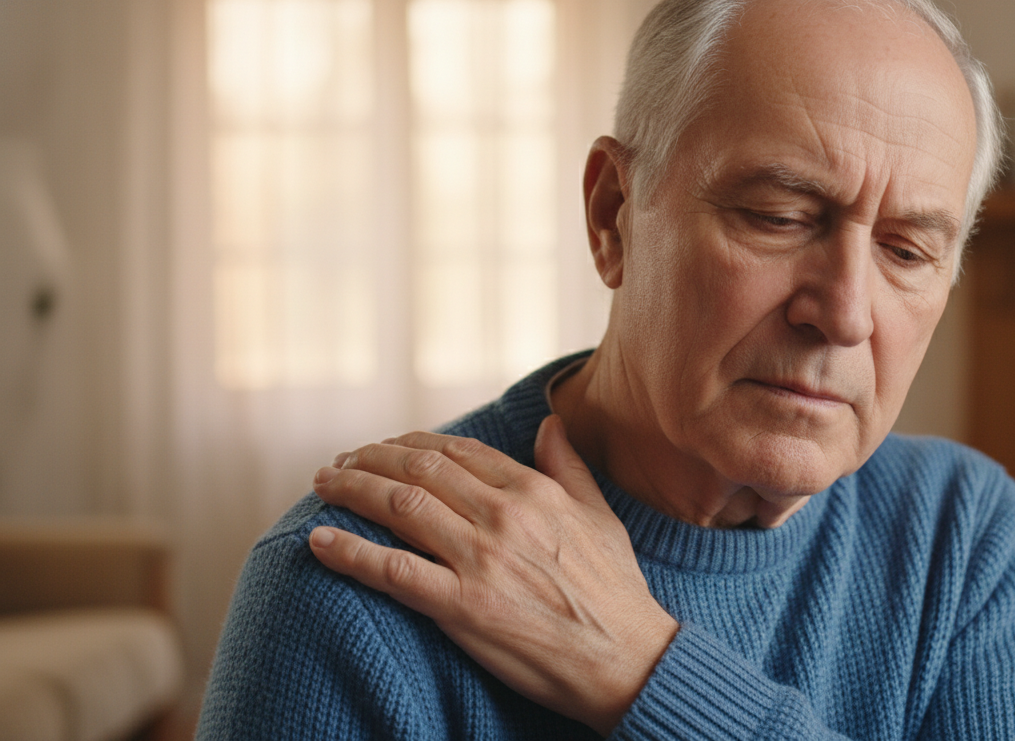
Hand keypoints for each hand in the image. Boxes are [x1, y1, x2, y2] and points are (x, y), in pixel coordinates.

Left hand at [307, 415, 677, 735]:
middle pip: (418, 470)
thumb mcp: (600, 516)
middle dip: (369, 459)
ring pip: (399, 507)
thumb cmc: (616, 592)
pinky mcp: (462, 606)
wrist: (627, 658)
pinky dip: (350, 552)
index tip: (383, 446)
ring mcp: (480, 560)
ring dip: (351, 491)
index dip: (410, 444)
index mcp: (534, 491)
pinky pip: (392, 571)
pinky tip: (320, 542)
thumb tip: (549, 423)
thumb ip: (568, 466)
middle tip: (339, 463)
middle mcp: (502, 516)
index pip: (456, 452)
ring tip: (324, 487)